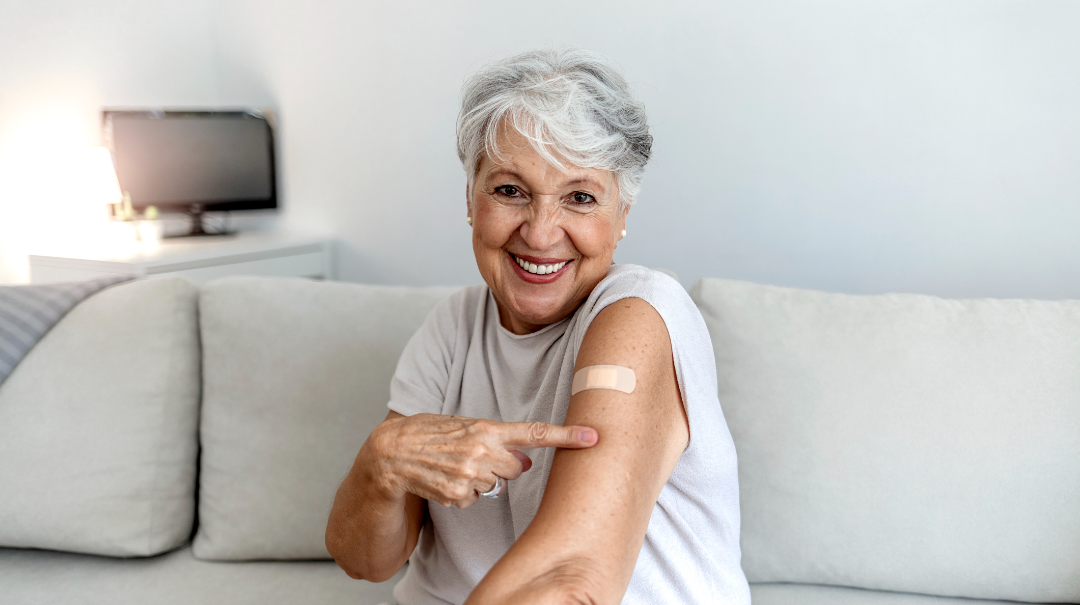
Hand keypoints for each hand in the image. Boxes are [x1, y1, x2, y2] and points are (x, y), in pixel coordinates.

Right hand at [364, 413, 598, 508]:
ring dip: (479, 481)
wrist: (389, 454)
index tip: (594, 437)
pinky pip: (473, 500)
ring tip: (452, 467)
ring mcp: (469, 475)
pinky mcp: (457, 495)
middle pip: (516, 468)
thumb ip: (496, 439)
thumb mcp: (463, 427)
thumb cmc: (428, 435)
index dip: (567, 437)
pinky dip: (461, 494)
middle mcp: (481, 451)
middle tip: (475, 458)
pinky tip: (443, 480)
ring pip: (494, 486)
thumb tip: (525, 461)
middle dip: (503, 466)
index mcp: (486, 428)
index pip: (535, 433)